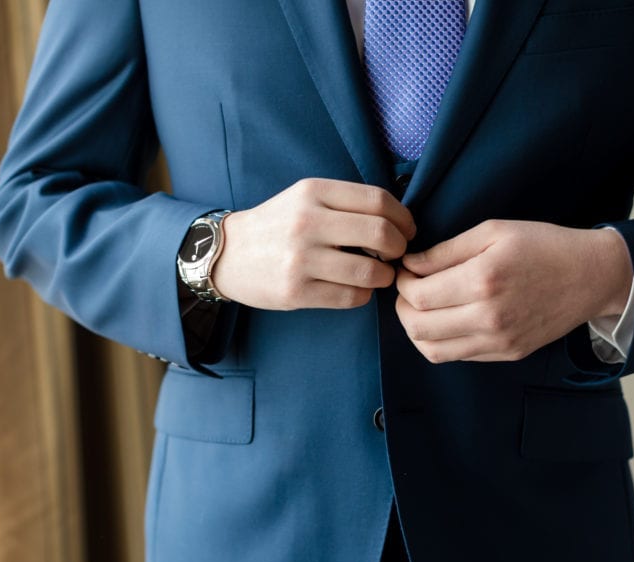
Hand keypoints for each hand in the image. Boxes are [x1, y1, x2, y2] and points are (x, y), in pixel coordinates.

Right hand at [212, 178, 415, 309]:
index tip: (406, 230)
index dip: (403, 218)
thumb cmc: (278, 225)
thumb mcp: (306, 198)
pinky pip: (351, 297)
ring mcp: (301, 259)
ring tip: (379, 274)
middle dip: (400, 248)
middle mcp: (307, 222)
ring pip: (370, 271)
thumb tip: (398, 221)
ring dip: (385, 276)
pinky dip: (363, 295)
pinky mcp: (296, 291)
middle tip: (397, 254)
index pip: (378, 200)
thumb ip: (346, 203)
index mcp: (313, 192)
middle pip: (381, 234)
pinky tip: (357, 288)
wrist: (227, 253)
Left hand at [395, 220, 632, 362]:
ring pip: (431, 350)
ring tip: (423, 307)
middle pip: (417, 326)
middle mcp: (488, 317)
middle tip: (409, 288)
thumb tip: (410, 264)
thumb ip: (446, 250)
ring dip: (416, 329)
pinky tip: (446, 319)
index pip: (416, 295)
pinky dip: (440, 341)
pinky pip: (456, 356)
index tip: (406, 269)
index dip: (401, 282)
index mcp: (483, 280)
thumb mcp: (493, 231)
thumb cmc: (542, 245)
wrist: (590, 276)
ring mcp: (498, 341)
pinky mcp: (506, 353)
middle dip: (402, 306)